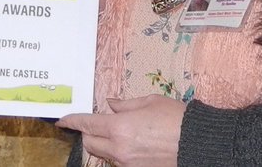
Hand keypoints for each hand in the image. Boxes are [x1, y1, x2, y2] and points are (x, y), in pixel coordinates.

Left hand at [57, 95, 184, 166]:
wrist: (199, 144)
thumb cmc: (177, 118)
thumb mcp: (150, 102)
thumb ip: (125, 104)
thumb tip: (111, 104)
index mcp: (120, 127)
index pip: (86, 124)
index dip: (71, 121)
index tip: (62, 120)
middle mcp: (120, 148)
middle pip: (90, 143)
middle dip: (88, 133)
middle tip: (96, 123)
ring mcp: (128, 163)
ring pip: (104, 154)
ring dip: (103, 144)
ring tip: (118, 132)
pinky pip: (119, 162)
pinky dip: (118, 153)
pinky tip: (131, 144)